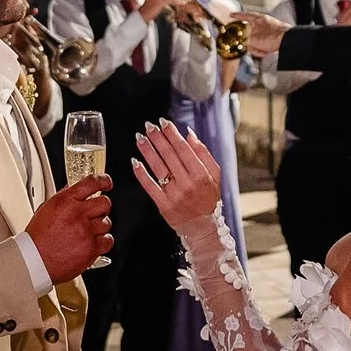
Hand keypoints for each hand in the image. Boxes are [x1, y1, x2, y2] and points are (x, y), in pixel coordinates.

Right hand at [24, 176, 112, 282]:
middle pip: (104, 203)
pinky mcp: (91, 249)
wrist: (35, 261)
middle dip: (101, 208)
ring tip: (86, 233)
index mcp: (64, 202)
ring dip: (99, 227)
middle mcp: (77, 215)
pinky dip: (103, 241)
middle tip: (94, 214)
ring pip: (107, 223)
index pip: (91, 183)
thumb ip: (64, 198)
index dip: (103, 180)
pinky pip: (108, 240)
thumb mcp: (46, 209)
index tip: (107, 182)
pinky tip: (92, 242)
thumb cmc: (37, 238)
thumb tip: (75, 190)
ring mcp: (85, 232)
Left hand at [129, 120, 225, 236]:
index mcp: (201, 174)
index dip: (172, 133)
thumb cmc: (208, 198)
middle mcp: (187, 183)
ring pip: (157, 167)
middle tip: (148, 126)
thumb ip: (203, 153)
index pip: (183, 148)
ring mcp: (174, 194)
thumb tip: (189, 134)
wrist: (202, 227)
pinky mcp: (163, 205)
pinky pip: (149, 186)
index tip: (163, 122)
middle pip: (168, 155)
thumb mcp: (214, 175)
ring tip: (140, 138)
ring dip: (147, 150)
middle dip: (157, 138)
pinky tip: (135, 161)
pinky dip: (141, 173)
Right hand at [234, 12, 285, 54]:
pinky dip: (263, 50)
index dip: (237, 16)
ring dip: (257, 48)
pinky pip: (264, 45)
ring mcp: (270, 32)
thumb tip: (243, 42)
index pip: (246, 15)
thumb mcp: (254, 39)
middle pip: (250, 33)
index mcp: (260, 19)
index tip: (231, 15)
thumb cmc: (273, 37)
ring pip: (257, 41)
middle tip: (250, 46)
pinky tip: (266, 52)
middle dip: (249, 42)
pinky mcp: (274, 40)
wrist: (288, 42)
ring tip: (261, 50)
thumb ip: (246, 39)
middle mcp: (265, 24)